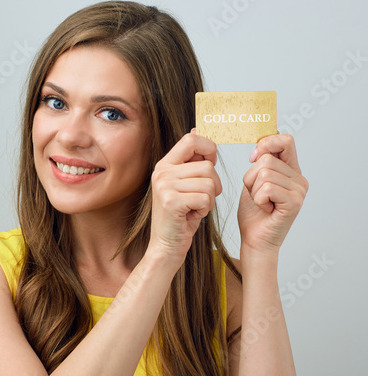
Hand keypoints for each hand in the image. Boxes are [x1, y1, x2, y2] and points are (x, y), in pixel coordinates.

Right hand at [148, 131, 221, 269]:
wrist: (166, 246)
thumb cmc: (180, 217)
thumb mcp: (185, 185)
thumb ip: (191, 160)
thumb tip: (196, 129)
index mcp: (164, 165)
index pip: (191, 139)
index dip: (208, 149)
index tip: (210, 164)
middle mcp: (162, 172)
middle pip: (206, 166)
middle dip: (213, 185)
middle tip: (201, 199)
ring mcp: (164, 186)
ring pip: (209, 182)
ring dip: (209, 200)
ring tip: (195, 208)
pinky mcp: (172, 201)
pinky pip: (205, 197)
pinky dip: (205, 210)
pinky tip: (192, 216)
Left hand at [237, 134, 308, 254]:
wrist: (254, 239)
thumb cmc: (253, 212)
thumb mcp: (254, 181)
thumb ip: (262, 161)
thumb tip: (268, 136)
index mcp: (291, 170)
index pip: (286, 140)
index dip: (266, 143)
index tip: (253, 158)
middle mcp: (299, 178)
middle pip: (266, 159)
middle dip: (251, 177)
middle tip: (257, 194)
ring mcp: (299, 190)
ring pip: (264, 173)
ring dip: (253, 190)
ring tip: (262, 203)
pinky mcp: (294, 202)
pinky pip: (266, 188)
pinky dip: (258, 199)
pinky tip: (266, 209)